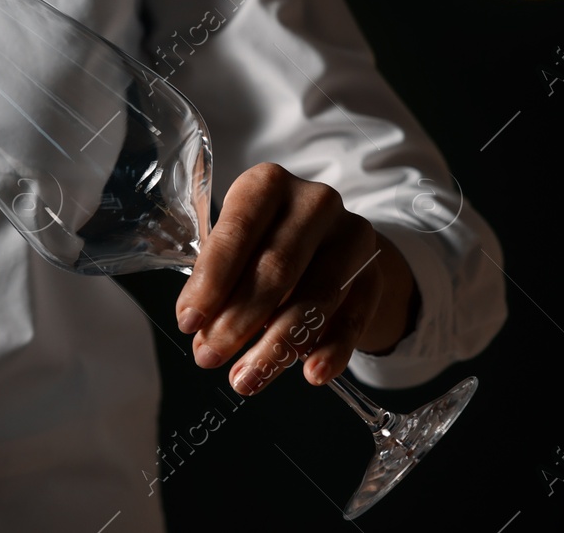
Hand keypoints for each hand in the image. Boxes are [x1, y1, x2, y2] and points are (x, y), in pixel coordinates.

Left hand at [174, 163, 418, 394]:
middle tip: (209, 358)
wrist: (331, 240)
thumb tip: (202, 333)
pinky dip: (332, 349)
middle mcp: (314, 202)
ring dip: (278, 345)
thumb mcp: (237, 244)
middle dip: (238, 320)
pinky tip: (311, 374)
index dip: (210, 282)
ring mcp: (351, 235)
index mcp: (267, 184)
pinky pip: (354, 316)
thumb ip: (219, 280)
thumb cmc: (265, 240)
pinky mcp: (375, 271)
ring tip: (247, 379)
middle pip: (277, 268)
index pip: (236, 232)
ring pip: (315, 297)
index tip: (188, 323)